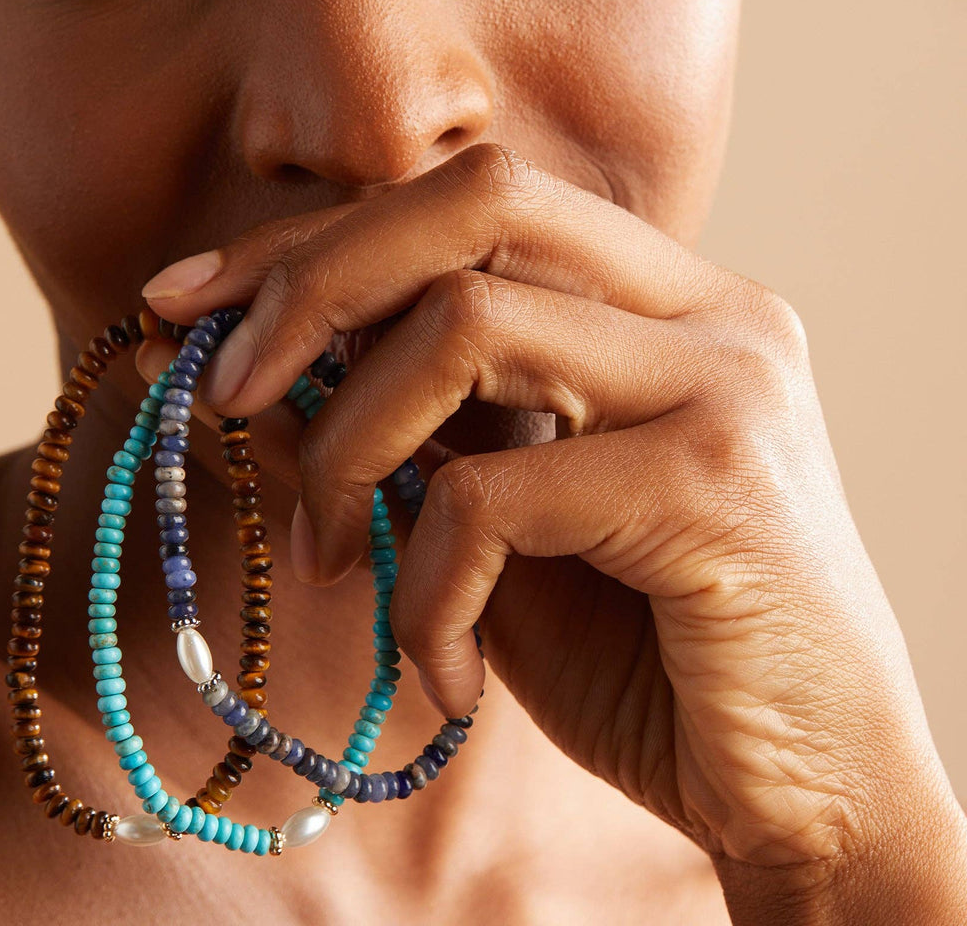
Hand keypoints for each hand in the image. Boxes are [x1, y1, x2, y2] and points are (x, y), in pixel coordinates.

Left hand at [139, 142, 965, 912]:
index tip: (183, 301)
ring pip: (466, 328)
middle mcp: (705, 307)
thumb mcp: (499, 515)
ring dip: (350, 447)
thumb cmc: (645, 648)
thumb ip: (409, 423)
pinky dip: (427, 587)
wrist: (808, 792)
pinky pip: (491, 494)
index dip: (313, 239)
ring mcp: (722, 383)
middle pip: (473, 203)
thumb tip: (249, 362)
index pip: (466, 200)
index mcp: (661, 294)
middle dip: (312, 284)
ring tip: (334, 556)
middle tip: (222, 391)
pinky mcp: (712, 487)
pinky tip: (447, 669)